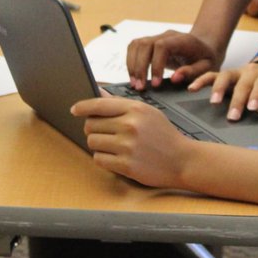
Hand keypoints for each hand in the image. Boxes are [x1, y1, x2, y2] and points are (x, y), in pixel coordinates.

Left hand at [72, 96, 191, 187]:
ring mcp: (127, 146)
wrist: (183, 160)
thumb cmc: (164, 135)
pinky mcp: (126, 165)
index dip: (83, 107)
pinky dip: (103, 159)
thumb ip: (120, 104)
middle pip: (91, 124)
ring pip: (92, 142)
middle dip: (93, 129)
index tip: (74, 109)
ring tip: (112, 146)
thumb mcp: (147, 111)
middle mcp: (130, 126)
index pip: (99, 104)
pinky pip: (99, 159)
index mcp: (135, 109)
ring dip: (98, 145)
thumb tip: (98, 92)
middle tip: (105, 133)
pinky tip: (116, 157)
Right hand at [126, 30, 219, 90]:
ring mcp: (157, 37)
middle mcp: (167, 35)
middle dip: (140, 67)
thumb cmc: (206, 57)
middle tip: (140, 87)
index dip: (156, 64)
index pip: (162, 46)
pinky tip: (134, 75)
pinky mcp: (150, 43)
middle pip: (145, 44)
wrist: (204, 45)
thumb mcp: (207, 67)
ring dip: (132, 64)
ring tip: (135, 83)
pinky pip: (135, 47)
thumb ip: (192, 72)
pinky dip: (131, 61)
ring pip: (136, 44)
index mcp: (182, 40)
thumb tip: (174, 78)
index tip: (156, 83)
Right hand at [192, 61, 257, 121]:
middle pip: (242, 84)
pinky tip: (192, 88)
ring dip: (218, 89)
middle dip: (236, 101)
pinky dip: (201, 81)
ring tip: (213, 102)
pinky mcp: (224, 74)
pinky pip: (211, 75)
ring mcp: (235, 72)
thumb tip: (257, 114)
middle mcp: (249, 72)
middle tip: (232, 117)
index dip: (257, 95)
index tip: (252, 108)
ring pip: (224, 76)